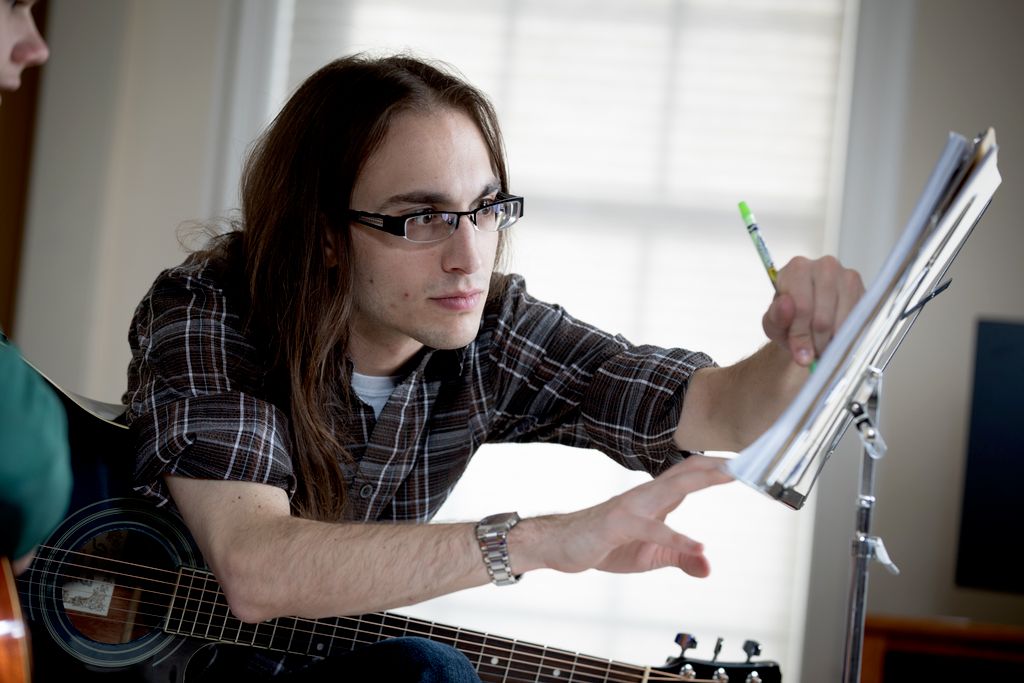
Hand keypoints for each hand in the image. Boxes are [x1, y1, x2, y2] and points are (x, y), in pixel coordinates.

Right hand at [529, 455, 732, 577]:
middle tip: (746, 458)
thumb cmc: (604, 544)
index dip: (714, 468)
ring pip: (671, 488)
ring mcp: (631, 507)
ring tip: (728, 477)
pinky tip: (699, 547)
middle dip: (716, 464)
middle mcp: (645, 496)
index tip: (743, 463)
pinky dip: (677, 537)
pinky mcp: (618, 526)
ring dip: (701, 480)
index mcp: (654, 500)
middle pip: (685, 473)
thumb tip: (708, 567)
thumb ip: (681, 558)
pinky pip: (652, 530)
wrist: (561, 546)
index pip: (688, 476)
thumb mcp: (652, 556)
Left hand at [762, 256, 864, 365]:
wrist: (809, 318)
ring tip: (823, 346)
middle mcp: (825, 266)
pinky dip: (848, 336)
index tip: (801, 355)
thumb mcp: (773, 323)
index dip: (800, 336)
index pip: (802, 307)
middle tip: (813, 353)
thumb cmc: (789, 318)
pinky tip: (837, 338)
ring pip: (843, 322)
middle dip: (817, 343)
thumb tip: (786, 306)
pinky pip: (859, 322)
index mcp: (797, 269)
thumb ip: (775, 318)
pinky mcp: (865, 290)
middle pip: (823, 318)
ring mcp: (848, 277)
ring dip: (833, 342)